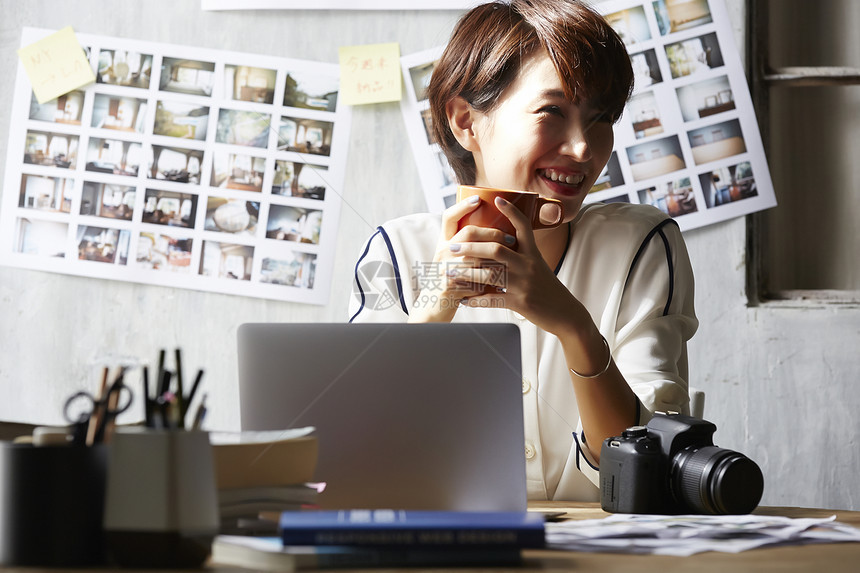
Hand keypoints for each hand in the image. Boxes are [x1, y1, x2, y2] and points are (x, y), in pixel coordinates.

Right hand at [408, 195, 505, 322]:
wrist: (433, 309)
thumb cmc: (451, 283)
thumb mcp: (455, 261)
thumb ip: (471, 248)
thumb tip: (496, 231)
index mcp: (444, 243)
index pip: (449, 217)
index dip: (462, 206)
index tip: (478, 198)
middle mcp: (442, 253)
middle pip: (467, 233)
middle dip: (492, 233)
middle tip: (510, 238)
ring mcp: (444, 269)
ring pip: (472, 256)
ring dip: (494, 255)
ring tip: (511, 256)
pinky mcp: (449, 286)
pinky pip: (473, 279)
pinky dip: (489, 278)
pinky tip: (503, 278)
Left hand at [451, 196, 581, 335]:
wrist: (565, 313)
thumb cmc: (547, 289)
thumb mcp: (538, 266)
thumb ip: (521, 255)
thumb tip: (499, 244)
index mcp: (533, 254)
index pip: (523, 227)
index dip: (511, 211)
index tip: (497, 199)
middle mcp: (528, 265)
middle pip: (496, 249)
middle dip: (472, 246)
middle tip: (454, 246)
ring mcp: (523, 284)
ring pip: (490, 274)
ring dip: (467, 272)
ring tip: (450, 271)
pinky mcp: (520, 302)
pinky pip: (493, 299)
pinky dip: (476, 299)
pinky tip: (463, 299)